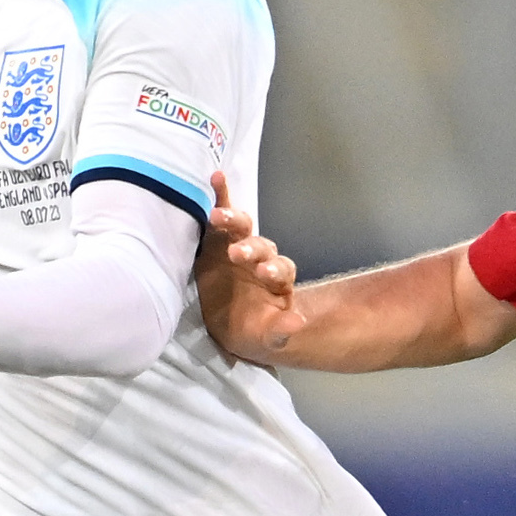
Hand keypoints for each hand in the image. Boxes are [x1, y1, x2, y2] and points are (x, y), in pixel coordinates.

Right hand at [194, 174, 304, 365]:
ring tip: (217, 218)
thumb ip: (282, 330)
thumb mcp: (267, 338)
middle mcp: (262, 258)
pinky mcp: (217, 242)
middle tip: (237, 254)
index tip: (264, 273)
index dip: (274, 269)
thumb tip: (299, 323)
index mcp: (278, 280)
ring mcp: (239, 246)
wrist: (230, 326)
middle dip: (251, 248)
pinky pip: (221, 215)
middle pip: (261, 245)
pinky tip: (216, 177)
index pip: (281, 269)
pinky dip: (221, 196)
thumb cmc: (253, 331)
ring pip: (242, 228)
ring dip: (232, 220)